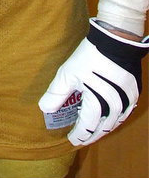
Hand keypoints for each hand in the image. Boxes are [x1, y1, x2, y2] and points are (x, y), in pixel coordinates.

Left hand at [39, 19, 147, 145]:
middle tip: (82, 138)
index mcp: (98, 101)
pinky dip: (116, 117)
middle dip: (92, 134)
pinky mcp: (134, 90)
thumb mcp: (67, 73)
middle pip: (104, 127)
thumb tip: (44, 109)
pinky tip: (109, 117)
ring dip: (105, 127)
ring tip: (94, 130)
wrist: (114, 38)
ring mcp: (127, 98)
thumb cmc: (89, 56)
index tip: (72, 140)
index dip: (80, 135)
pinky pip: (126, 111)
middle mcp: (115, 104)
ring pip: (116, 121)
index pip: (88, 126)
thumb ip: (56, 93)